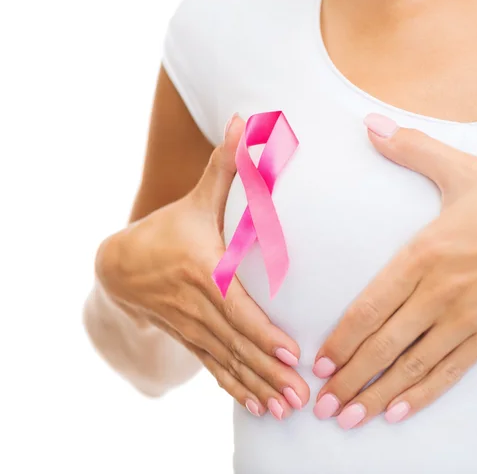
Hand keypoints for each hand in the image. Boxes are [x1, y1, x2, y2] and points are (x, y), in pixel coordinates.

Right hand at [96, 116, 308, 418]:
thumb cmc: (170, 229)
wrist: (121, 266)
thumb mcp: (197, 198)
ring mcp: (193, 328)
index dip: (262, 332)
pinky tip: (260, 409)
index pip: (236, 308)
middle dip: (270, 372)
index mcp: (203, 272)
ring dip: (258, 388)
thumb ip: (225, 165)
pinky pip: (216, 370)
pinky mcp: (192, 340)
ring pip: (229, 363)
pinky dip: (238, 390)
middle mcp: (198, 306)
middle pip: (237, 344)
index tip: (292, 353)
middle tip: (302, 395)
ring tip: (286, 410)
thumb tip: (245, 120)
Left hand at [313, 113, 476, 428]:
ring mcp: (466, 320)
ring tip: (347, 419)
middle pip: (384, 345)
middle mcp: (439, 294)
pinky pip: (450, 372)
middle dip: (348, 379)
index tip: (318, 364)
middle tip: (318, 405)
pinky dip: (422, 395)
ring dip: (376, 395)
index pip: (371, 307)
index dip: (342, 340)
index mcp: (424, 255)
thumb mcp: (461, 169)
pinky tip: (398, 413)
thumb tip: (370, 123)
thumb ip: (411, 149)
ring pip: (412, 366)